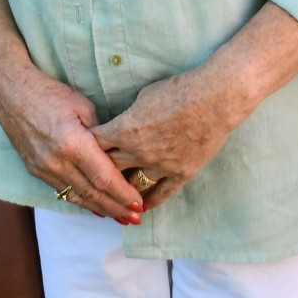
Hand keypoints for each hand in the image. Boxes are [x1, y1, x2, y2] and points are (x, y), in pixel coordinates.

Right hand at [0, 66, 142, 222]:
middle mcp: (57, 162)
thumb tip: (115, 152)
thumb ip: (100, 133)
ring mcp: (44, 170)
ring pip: (77, 197)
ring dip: (101, 209)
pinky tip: (95, 207)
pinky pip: (63, 192)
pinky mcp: (36, 171)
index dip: (123, 194)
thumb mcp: (83, 106)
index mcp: (73, 144)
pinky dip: (82, 201)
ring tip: (121, 218)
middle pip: (92, 193)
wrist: (11, 95)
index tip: (139, 205)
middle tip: (136, 219)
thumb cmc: (50, 94)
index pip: (104, 177)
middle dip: (117, 208)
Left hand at [91, 69, 248, 210]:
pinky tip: (140, 207)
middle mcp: (138, 152)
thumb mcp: (145, 95)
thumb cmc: (180, 89)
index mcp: (125, 129)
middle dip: (96, 174)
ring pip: (130, 187)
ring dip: (120, 192)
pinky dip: (147, 203)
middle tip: (88, 180)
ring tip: (111, 198)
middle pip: (106, 169)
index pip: (94, 144)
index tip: (81, 152)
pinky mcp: (180, 174)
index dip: (85, 148)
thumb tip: (123, 124)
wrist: (216, 98)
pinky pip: (159, 195)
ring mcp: (159, 166)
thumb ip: (130, 115)